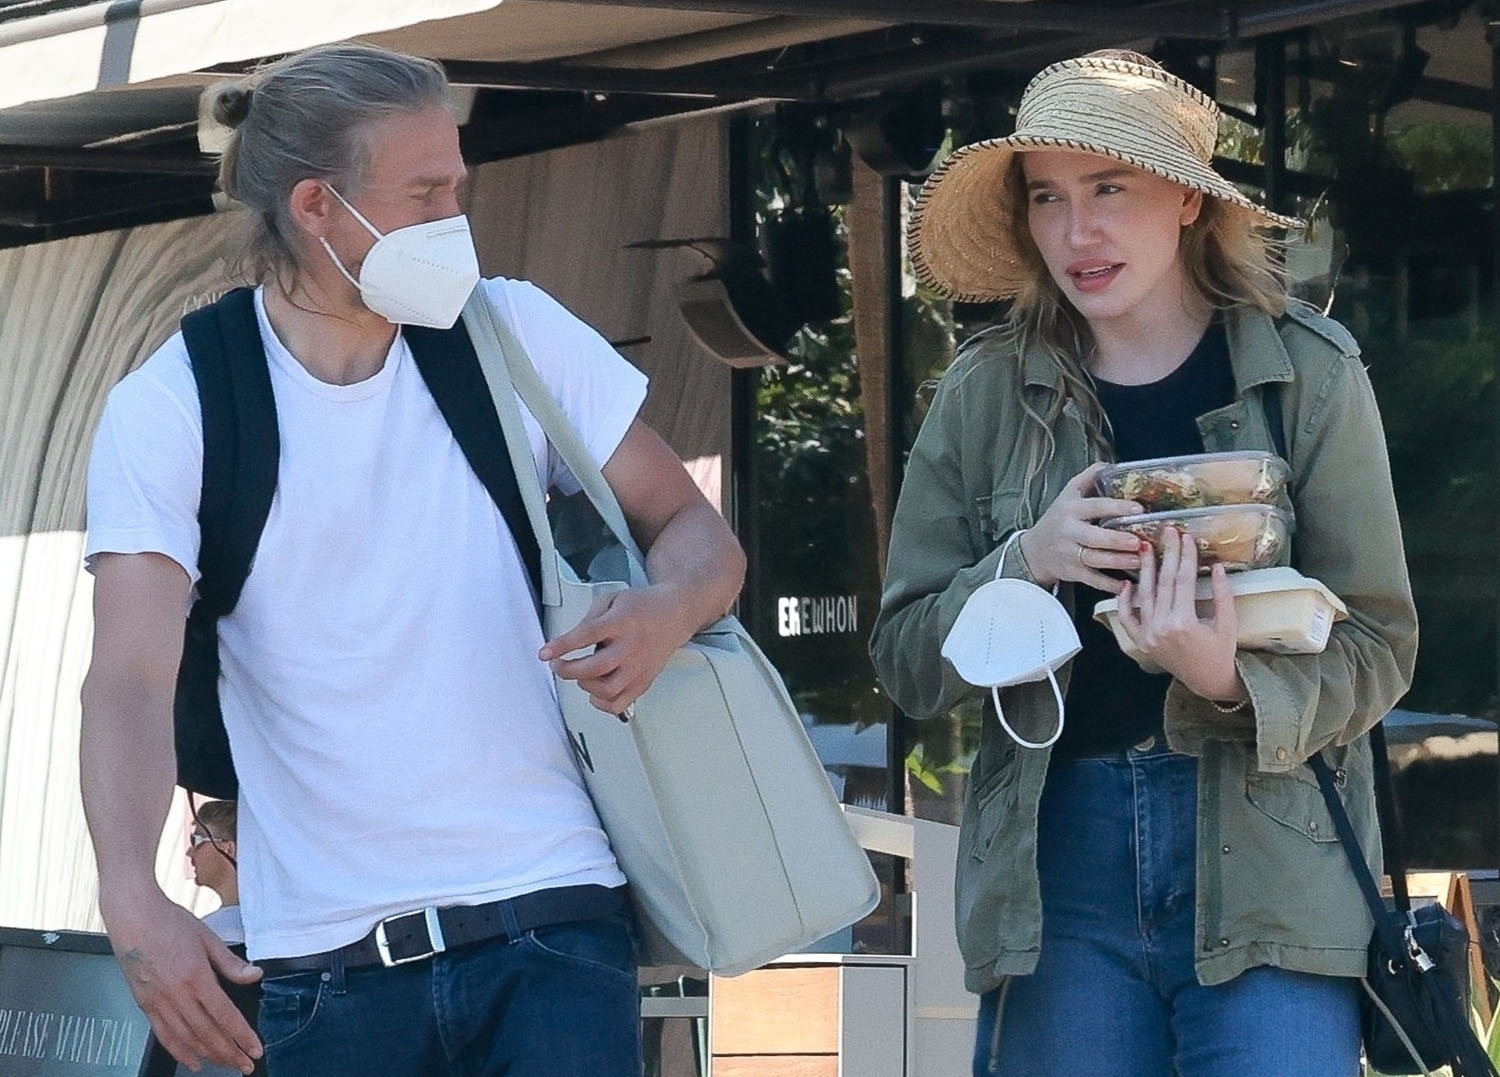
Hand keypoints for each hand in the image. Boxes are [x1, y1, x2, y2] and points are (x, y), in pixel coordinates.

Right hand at [104, 893, 261, 1073]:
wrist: (133, 916)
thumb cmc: (170, 922)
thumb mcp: (208, 937)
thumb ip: (231, 963)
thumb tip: (255, 975)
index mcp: (196, 976)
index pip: (224, 1015)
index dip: (242, 1036)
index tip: (255, 1049)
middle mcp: (177, 994)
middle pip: (207, 1033)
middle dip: (229, 1053)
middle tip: (245, 1066)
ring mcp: (158, 1002)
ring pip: (187, 1039)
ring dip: (209, 1055)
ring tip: (226, 1065)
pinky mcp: (145, 1004)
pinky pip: (164, 1035)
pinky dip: (180, 1051)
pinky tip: (193, 1060)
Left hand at [539, 585, 695, 714]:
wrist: (675, 615)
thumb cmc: (643, 607)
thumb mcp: (611, 599)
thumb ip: (589, 618)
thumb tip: (568, 641)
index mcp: (621, 622)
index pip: (587, 635)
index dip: (563, 645)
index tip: (545, 652)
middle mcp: (631, 647)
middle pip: (595, 668)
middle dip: (568, 669)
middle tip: (558, 664)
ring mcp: (639, 668)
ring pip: (607, 690)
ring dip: (584, 685)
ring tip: (580, 675)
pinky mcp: (643, 682)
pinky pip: (619, 704)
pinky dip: (601, 703)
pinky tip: (595, 691)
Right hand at [1017, 463, 1144, 592]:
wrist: (1033, 551)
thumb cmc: (1057, 520)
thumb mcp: (1067, 495)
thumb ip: (1088, 478)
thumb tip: (1110, 465)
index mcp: (1071, 510)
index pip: (1095, 507)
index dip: (1116, 507)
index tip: (1138, 508)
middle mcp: (1069, 532)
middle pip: (1094, 538)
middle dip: (1117, 540)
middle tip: (1138, 541)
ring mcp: (1070, 554)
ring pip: (1096, 560)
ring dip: (1119, 561)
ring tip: (1140, 560)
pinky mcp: (1072, 573)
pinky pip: (1092, 580)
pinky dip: (1109, 585)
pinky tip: (1127, 585)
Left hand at [1116, 528, 1242, 700]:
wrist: (1208, 681)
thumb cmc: (1221, 653)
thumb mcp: (1228, 624)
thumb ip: (1222, 595)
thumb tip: (1218, 566)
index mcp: (1184, 622)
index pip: (1183, 581)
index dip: (1185, 557)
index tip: (1186, 538)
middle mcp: (1162, 627)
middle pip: (1163, 583)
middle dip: (1166, 555)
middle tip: (1167, 532)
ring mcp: (1149, 634)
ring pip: (1144, 596)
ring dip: (1145, 571)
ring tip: (1145, 549)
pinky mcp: (1142, 641)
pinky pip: (1128, 619)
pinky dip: (1124, 602)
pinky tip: (1127, 584)